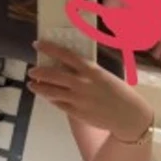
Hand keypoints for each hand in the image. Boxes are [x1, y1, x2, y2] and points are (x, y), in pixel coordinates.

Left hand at [27, 41, 153, 140]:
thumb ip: (86, 71)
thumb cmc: (119, 92)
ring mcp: (78, 99)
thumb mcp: (104, 76)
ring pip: (51, 92)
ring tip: (32, 85)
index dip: (49, 48)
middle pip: (53, 75)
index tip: (37, 44)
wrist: (129, 116)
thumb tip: (66, 66)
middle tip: (31, 70)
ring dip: (39, 87)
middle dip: (39, 72)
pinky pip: (58, 104)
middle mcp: (82, 83)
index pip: (65, 55)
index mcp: (91, 70)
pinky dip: (50, 99)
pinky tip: (47, 96)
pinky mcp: (77, 113)